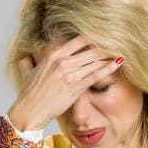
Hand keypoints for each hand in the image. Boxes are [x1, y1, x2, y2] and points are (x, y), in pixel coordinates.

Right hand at [8, 35, 123, 130]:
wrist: (30, 111)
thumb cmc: (29, 94)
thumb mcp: (27, 72)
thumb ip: (28, 62)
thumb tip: (26, 58)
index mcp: (52, 54)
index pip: (78, 40)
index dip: (93, 38)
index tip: (103, 37)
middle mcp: (62, 61)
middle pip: (90, 49)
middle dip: (105, 47)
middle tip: (118, 43)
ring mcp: (70, 74)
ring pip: (95, 61)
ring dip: (109, 57)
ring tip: (120, 52)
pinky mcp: (76, 87)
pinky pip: (96, 75)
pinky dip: (109, 68)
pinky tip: (119, 64)